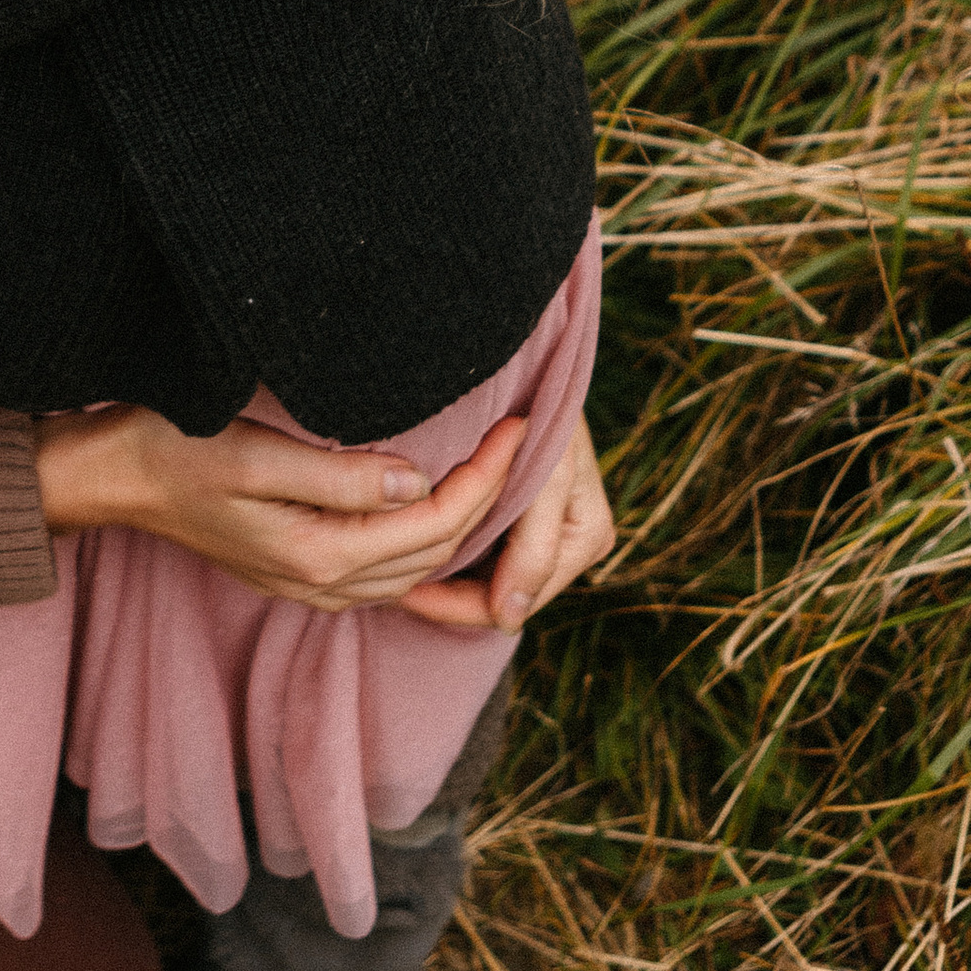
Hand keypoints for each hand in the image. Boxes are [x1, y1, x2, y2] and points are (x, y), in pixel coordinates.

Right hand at [33, 405, 531, 615]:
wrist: (114, 478)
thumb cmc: (175, 448)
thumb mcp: (253, 454)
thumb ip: (338, 475)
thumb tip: (415, 480)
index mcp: (319, 555)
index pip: (435, 521)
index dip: (487, 477)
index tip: (521, 425)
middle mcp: (325, 584)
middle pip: (438, 549)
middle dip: (490, 498)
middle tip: (525, 437)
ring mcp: (312, 587)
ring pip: (419, 568)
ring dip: (465, 525)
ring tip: (499, 469)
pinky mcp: (301, 575)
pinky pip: (390, 576)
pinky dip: (429, 549)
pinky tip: (444, 521)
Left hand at [393, 417, 613, 636]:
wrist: (526, 350)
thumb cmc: (538, 406)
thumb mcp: (544, 477)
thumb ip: (532, 550)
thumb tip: (509, 620)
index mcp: (585, 537)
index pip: (510, 604)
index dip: (456, 604)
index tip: (403, 592)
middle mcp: (571, 540)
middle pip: (498, 596)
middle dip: (447, 591)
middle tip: (386, 582)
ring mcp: (548, 526)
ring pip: (486, 576)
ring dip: (445, 572)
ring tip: (393, 563)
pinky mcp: (525, 508)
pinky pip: (482, 548)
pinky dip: (450, 547)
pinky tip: (413, 538)